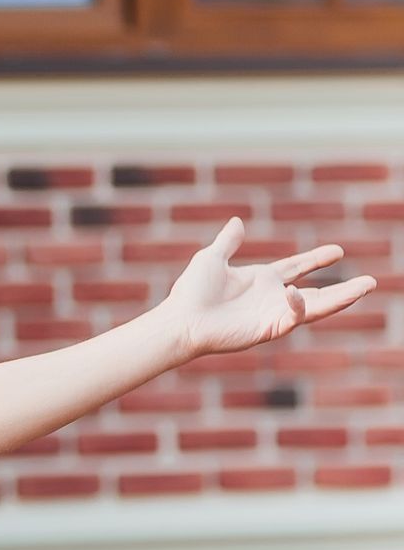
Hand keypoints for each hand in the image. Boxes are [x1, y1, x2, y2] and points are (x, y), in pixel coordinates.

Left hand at [163, 219, 375, 356]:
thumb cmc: (191, 293)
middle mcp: (273, 298)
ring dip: (341, 299)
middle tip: (370, 282)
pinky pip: (293, 316)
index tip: (338, 251)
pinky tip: (295, 292)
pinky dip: (298, 304)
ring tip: (366, 286)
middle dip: (344, 290)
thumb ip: (228, 242)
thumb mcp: (211, 259)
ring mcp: (273, 314)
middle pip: (317, 293)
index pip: (297, 267)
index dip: (316, 259)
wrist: (179, 321)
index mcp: (262, 280)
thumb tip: (236, 221)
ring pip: (316, 307)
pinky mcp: (269, 328)